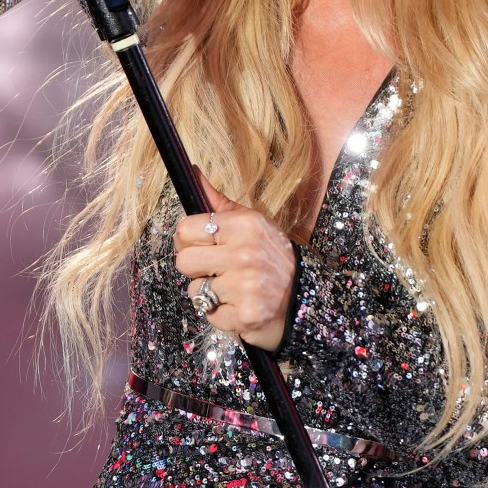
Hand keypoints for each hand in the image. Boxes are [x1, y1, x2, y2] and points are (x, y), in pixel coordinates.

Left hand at [172, 178, 296, 351]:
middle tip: (216, 268)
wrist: (303, 296)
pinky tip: (238, 304)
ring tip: (232, 287)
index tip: (204, 245)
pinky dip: (220, 313)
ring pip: (194, 291)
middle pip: (183, 262)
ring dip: (208, 293)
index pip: (185, 229)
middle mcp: (245, 255)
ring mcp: (245, 287)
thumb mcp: (251, 222)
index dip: (189, 240)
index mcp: (245, 225)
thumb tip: (192, 171)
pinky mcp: (245, 315)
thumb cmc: (270, 255)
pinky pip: (209, 315)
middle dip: (195, 268)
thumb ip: (219, 202)